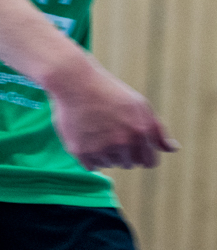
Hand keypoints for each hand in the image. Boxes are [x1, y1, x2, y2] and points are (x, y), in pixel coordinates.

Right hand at [44, 59, 176, 169]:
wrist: (74, 83)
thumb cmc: (109, 92)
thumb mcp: (139, 105)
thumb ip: (157, 130)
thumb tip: (173, 149)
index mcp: (140, 133)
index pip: (149, 162)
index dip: (142, 154)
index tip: (132, 143)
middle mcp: (122, 143)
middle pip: (128, 163)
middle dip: (123, 151)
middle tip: (110, 131)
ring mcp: (100, 148)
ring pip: (109, 164)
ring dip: (105, 153)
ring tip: (96, 131)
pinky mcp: (81, 151)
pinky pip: (92, 166)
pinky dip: (90, 156)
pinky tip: (87, 138)